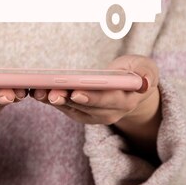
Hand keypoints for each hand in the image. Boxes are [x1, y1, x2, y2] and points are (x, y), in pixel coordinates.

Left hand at [29, 54, 159, 126]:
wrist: (131, 89)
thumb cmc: (137, 73)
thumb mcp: (146, 69)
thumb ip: (146, 73)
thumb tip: (145, 82)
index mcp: (127, 100)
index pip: (108, 100)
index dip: (92, 97)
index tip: (76, 92)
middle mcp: (111, 113)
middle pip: (86, 107)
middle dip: (67, 99)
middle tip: (51, 93)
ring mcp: (95, 116)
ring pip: (73, 110)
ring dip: (55, 101)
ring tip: (39, 91)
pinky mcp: (83, 114)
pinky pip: (66, 109)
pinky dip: (52, 101)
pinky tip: (39, 92)